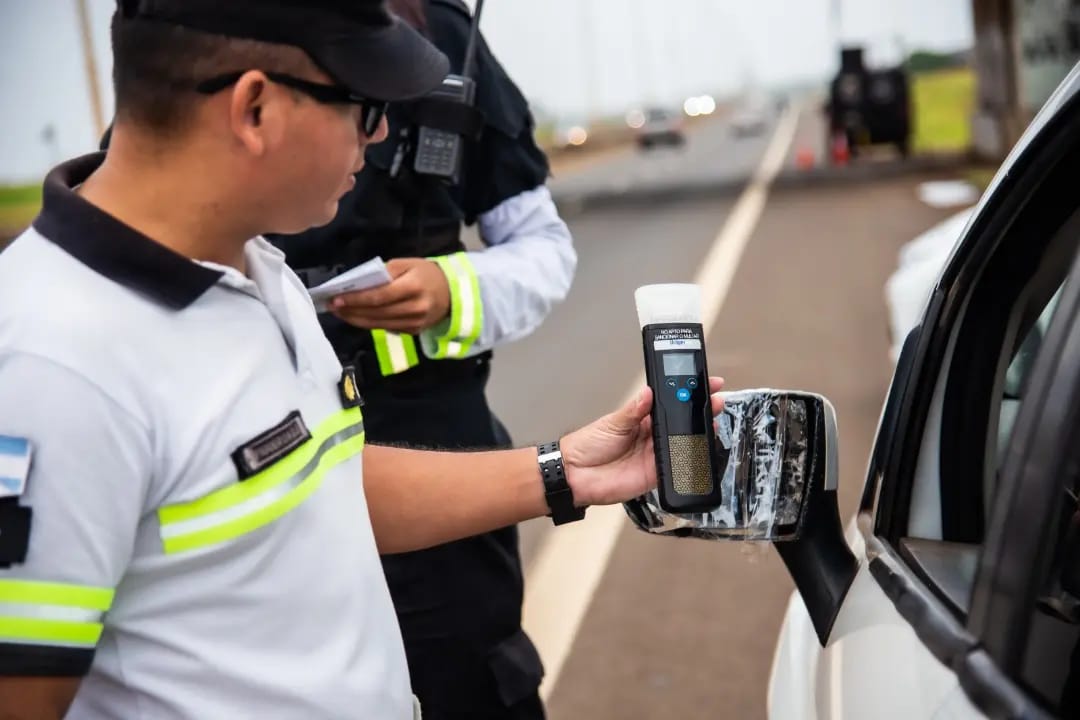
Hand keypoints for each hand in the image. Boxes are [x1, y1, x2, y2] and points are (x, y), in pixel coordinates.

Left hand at [329, 258, 450, 333]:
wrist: (453, 293)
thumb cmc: (427, 274)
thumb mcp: (408, 263)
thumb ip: (384, 273)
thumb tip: (360, 284)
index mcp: (413, 287)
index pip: (379, 297)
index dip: (356, 300)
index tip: (336, 299)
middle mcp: (415, 308)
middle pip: (376, 313)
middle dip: (351, 310)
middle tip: (331, 306)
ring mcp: (414, 323)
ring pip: (378, 324)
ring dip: (355, 319)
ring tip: (339, 312)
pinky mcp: (413, 332)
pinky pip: (386, 328)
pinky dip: (368, 323)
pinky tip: (356, 317)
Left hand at [560, 377, 724, 506]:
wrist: (575, 474)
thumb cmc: (588, 445)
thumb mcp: (612, 422)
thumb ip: (633, 410)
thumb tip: (649, 393)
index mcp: (642, 418)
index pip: (670, 402)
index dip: (688, 393)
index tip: (705, 382)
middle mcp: (652, 435)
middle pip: (682, 422)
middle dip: (701, 411)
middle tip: (715, 399)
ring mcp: (655, 455)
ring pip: (684, 443)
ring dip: (699, 434)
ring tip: (713, 421)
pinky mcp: (655, 474)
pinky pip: (677, 467)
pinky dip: (688, 461)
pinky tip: (698, 451)